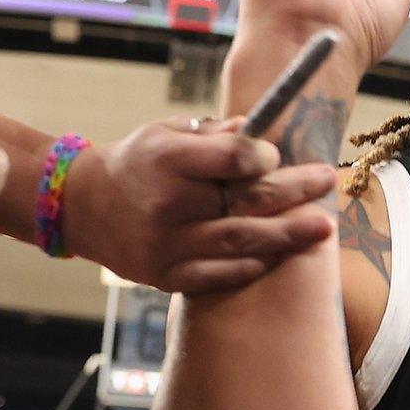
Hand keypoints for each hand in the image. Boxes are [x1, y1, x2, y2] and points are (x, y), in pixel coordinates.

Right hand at [62, 116, 336, 294]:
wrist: (81, 206)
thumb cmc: (138, 163)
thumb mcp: (166, 132)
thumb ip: (214, 135)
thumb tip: (258, 132)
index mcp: (166, 160)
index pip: (230, 158)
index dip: (262, 156)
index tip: (276, 155)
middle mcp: (166, 204)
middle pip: (245, 201)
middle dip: (294, 191)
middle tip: (328, 182)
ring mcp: (165, 245)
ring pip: (240, 242)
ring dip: (287, 235)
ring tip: (322, 228)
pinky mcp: (165, 276)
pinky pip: (219, 276)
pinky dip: (252, 267)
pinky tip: (279, 256)